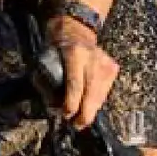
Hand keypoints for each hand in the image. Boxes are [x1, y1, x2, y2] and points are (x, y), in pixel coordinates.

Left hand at [45, 16, 118, 130]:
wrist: (76, 30)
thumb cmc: (55, 50)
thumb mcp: (43, 63)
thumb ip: (46, 86)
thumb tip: (54, 108)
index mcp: (74, 54)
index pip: (75, 84)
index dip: (71, 103)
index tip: (66, 115)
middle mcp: (93, 58)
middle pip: (92, 94)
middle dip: (84, 114)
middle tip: (76, 125)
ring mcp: (106, 63)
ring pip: (100, 96)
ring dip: (90, 110)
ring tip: (80, 118)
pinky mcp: (113, 68)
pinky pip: (105, 92)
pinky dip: (96, 100)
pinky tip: (87, 103)